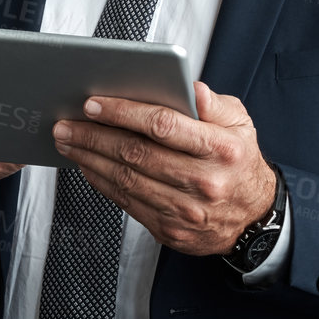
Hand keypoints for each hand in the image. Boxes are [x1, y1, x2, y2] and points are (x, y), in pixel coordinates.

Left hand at [52, 81, 275, 254]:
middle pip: (137, 154)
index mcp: (220, 148)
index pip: (163, 126)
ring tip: (68, 142)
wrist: (253, 217)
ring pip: (126, 180)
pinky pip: (127, 203)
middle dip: (94, 136)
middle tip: (66, 123)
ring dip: (90, 159)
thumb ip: (214, 103)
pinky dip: (101, 182)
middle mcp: (203, 181)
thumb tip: (190, 88)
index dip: (124, 113)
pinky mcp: (170, 230)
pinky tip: (88, 165)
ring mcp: (185, 210)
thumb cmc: (239, 161)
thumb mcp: (240, 123)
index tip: (93, 104)